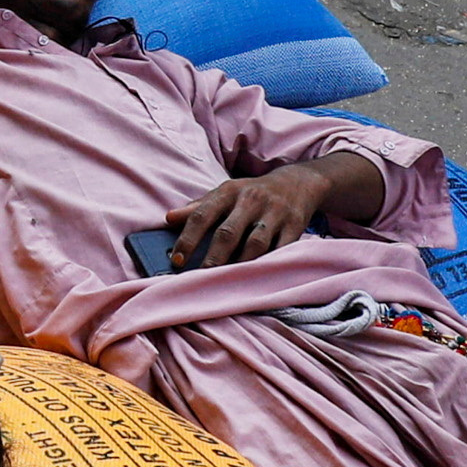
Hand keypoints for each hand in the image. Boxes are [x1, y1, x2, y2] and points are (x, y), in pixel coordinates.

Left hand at [166, 160, 350, 268]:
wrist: (298, 183)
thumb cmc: (252, 193)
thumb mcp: (225, 193)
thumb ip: (198, 207)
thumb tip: (168, 218)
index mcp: (229, 191)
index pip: (202, 214)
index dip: (187, 239)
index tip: (177, 260)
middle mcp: (251, 200)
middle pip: (228, 232)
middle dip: (213, 258)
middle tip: (201, 279)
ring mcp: (274, 213)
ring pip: (255, 244)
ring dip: (240, 265)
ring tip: (226, 283)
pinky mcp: (294, 226)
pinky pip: (280, 250)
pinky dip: (268, 265)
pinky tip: (256, 278)